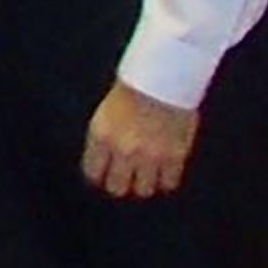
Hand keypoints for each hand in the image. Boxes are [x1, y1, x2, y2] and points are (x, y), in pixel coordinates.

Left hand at [82, 81, 198, 198]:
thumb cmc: (135, 88)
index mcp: (101, 136)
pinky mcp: (174, 156)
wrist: (164, 77)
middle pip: (117, 187)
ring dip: (146, 184)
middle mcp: (122, 149)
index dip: (100, 176)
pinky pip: (169, 183)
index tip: (105, 177)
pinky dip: (167, 180)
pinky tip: (166, 171)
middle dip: (121, 184)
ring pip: (144, 190)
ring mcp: (149, 155)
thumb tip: (109, 162)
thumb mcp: (107, 113)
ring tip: (149, 175)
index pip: (93, 172)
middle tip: (128, 178)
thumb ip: (106, 140)